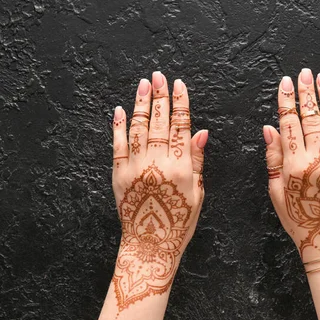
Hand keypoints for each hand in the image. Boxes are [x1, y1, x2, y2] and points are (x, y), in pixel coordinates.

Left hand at [111, 72, 207, 312]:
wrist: (150, 244)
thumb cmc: (179, 222)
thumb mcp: (197, 192)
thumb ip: (197, 160)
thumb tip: (201, 132)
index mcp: (182, 166)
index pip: (181, 126)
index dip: (181, 103)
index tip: (179, 85)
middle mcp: (158, 161)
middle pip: (159, 121)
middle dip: (160, 96)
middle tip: (158, 75)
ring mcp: (136, 166)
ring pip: (138, 127)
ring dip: (140, 103)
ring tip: (143, 84)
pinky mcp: (119, 174)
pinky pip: (118, 144)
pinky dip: (118, 126)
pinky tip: (120, 110)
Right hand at [264, 69, 319, 262]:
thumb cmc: (297, 216)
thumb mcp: (275, 190)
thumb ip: (273, 157)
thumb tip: (270, 127)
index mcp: (294, 165)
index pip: (289, 123)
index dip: (286, 100)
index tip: (285, 83)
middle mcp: (318, 159)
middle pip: (311, 117)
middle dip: (307, 93)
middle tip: (305, 73)